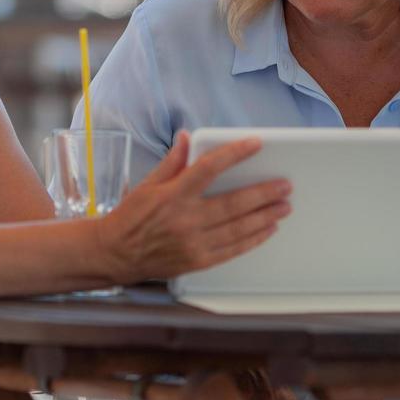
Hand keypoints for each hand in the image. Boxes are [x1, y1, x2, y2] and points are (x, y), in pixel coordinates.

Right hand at [98, 131, 290, 284]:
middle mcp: (185, 220)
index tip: (255, 144)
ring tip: (283, 206)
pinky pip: (232, 250)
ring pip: (238, 228)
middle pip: (233, 203)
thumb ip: (172, 162)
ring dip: (264, 216)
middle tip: (284, 185)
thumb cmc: (131, 217)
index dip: (234, 154)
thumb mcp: (147, 184)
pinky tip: (267, 229)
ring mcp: (193, 243)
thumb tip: (187, 137)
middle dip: (263, 193)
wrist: (115, 254)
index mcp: (172, 195)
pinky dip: (252, 239)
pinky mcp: (198, 261)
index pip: (209, 168)